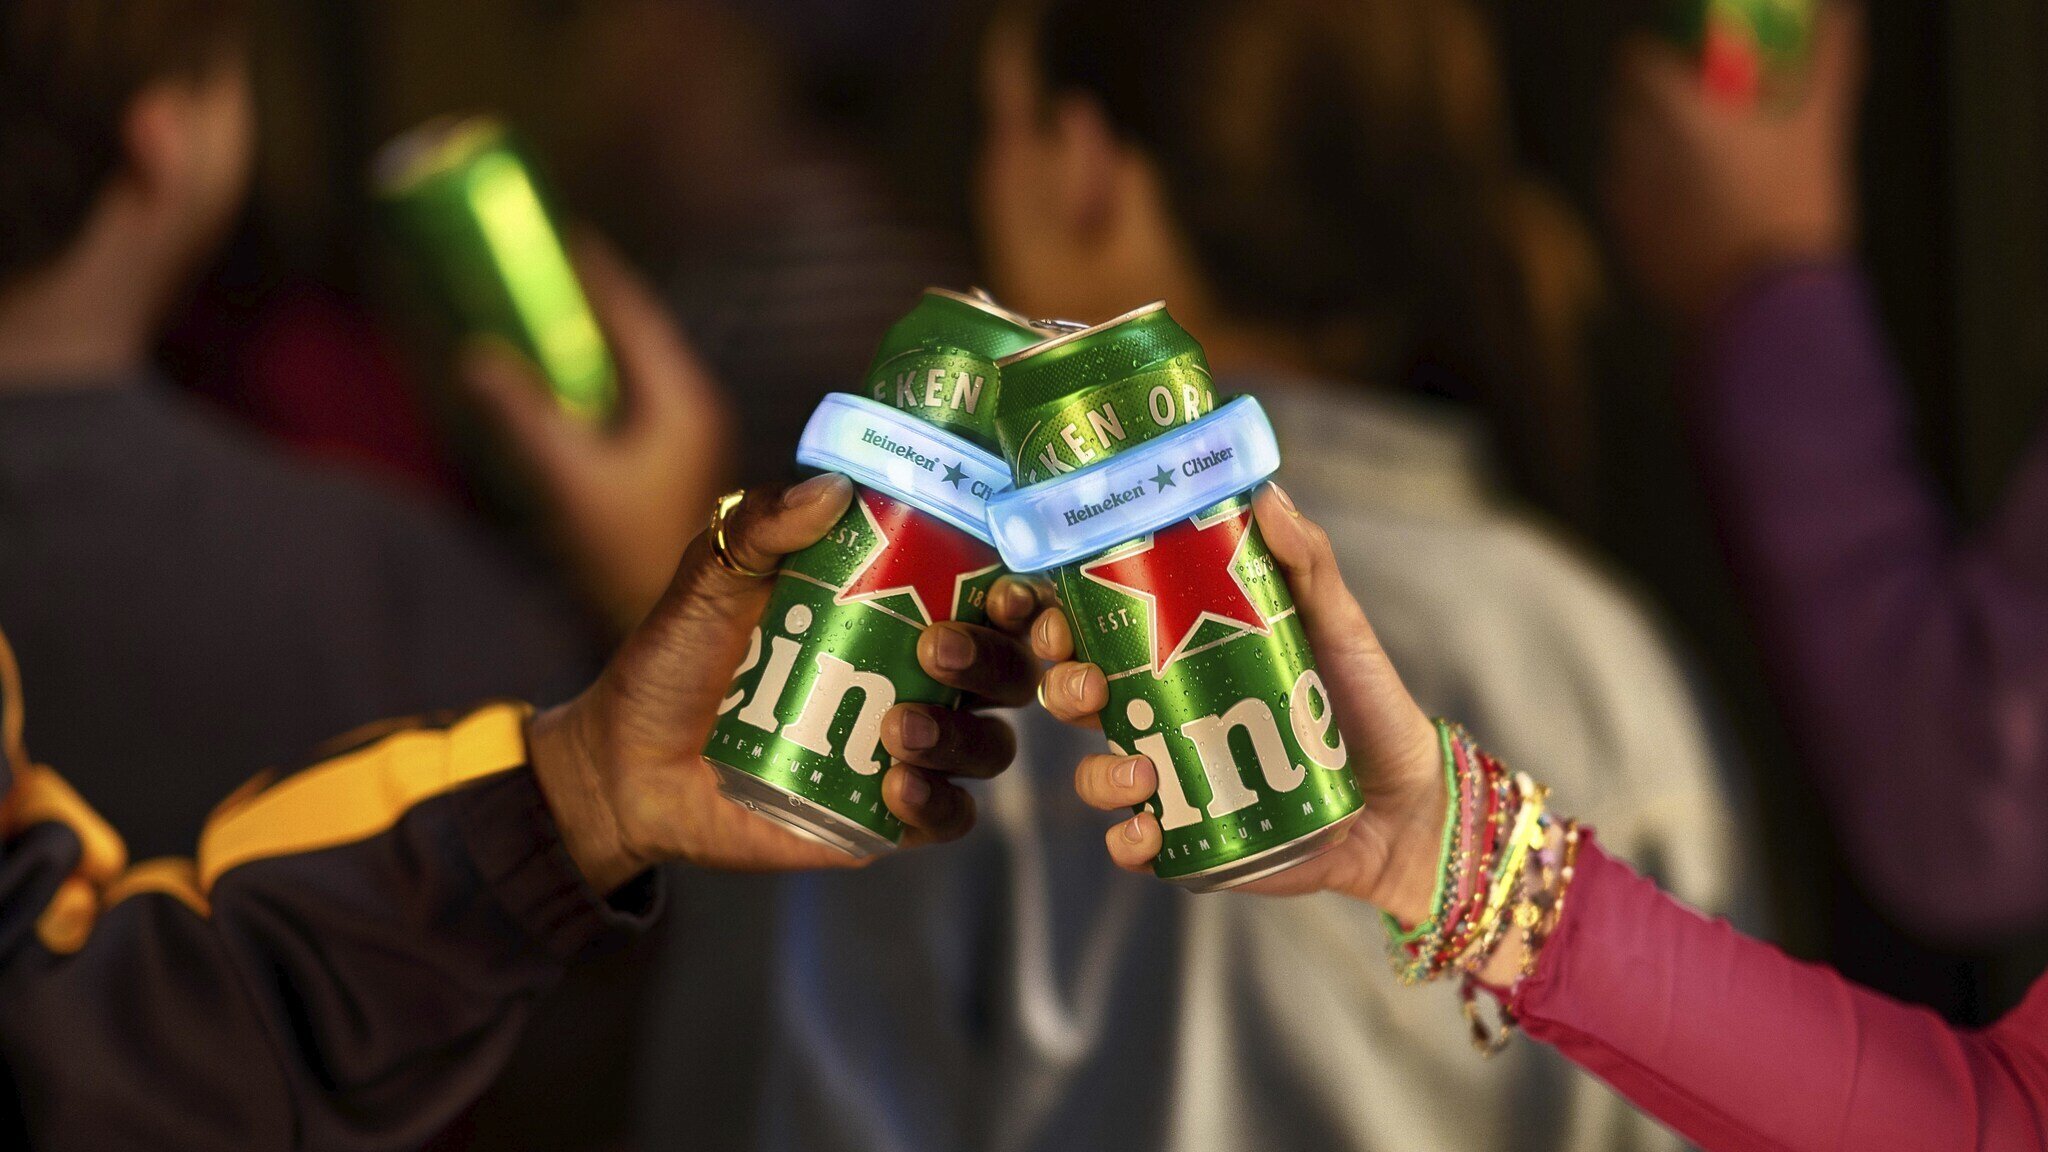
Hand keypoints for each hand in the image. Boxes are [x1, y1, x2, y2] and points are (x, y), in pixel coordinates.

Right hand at [461, 232, 734, 630]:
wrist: (671, 623)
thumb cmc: (624, 554)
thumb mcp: (565, 476)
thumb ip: (521, 412)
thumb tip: (475, 358)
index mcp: (681, 400)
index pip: (635, 315)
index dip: (596, 273)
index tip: (562, 233)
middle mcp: (694, 409)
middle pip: (637, 335)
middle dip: (590, 300)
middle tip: (543, 263)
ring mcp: (687, 436)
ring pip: (635, 368)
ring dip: (593, 340)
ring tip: (547, 305)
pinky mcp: (671, 462)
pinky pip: (632, 398)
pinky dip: (596, 378)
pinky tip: (564, 376)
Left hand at [527, 475, 1042, 891]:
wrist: (626, 762)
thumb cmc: (676, 659)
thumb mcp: (713, 577)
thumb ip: (764, 525)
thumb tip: (832, 487)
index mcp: (899, 610)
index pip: (990, 598)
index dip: (1020, 595)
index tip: (1005, 587)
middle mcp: (920, 680)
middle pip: (1009, 671)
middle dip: (992, 659)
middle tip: (937, 649)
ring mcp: (908, 753)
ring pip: (989, 746)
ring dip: (960, 736)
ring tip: (897, 731)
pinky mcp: (885, 820)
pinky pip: (947, 817)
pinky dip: (936, 804)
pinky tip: (897, 791)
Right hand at [1035, 484, 1446, 923]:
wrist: (1408, 801)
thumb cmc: (1365, 703)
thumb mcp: (1337, 624)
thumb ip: (1306, 561)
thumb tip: (1266, 494)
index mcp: (1177, 657)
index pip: (1096, 633)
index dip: (1059, 622)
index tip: (1056, 614)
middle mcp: (1162, 718)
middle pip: (1077, 699)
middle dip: (1062, 688)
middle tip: (1085, 686)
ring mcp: (1172, 783)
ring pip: (1098, 775)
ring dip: (1099, 773)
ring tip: (1139, 773)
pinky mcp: (1192, 844)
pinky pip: (1136, 848)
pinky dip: (1130, 843)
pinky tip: (1147, 834)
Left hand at [1604, 4, 1863, 326]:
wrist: (1765, 307)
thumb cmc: (1791, 218)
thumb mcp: (1820, 132)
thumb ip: (1829, 64)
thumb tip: (1842, 16)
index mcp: (1677, 116)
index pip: (1636, 61)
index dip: (1662, 57)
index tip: (1691, 66)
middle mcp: (1638, 153)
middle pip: (1626, 105)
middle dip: (1657, 102)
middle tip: (1704, 114)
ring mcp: (1626, 201)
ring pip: (1623, 154)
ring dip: (1651, 149)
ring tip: (1703, 166)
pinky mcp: (1625, 241)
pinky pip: (1627, 202)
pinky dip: (1650, 195)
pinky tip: (1692, 209)